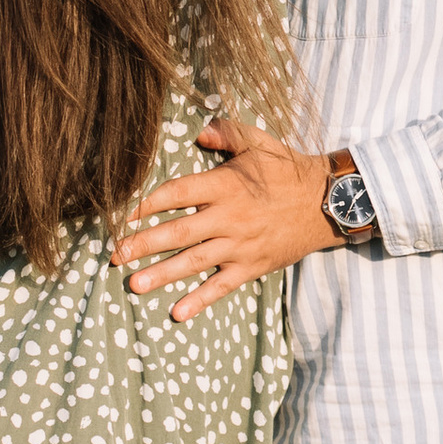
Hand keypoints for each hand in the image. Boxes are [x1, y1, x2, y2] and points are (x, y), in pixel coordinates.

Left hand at [112, 122, 337, 317]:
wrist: (327, 202)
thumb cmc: (287, 169)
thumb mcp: (259, 142)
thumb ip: (227, 133)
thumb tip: (200, 130)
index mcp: (226, 185)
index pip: (177, 194)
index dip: (147, 203)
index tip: (122, 214)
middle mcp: (229, 217)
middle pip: (179, 232)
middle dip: (143, 244)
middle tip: (115, 255)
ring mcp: (240, 245)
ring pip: (194, 261)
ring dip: (162, 274)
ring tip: (134, 284)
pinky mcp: (252, 265)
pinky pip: (222, 286)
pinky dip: (200, 300)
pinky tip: (178, 312)